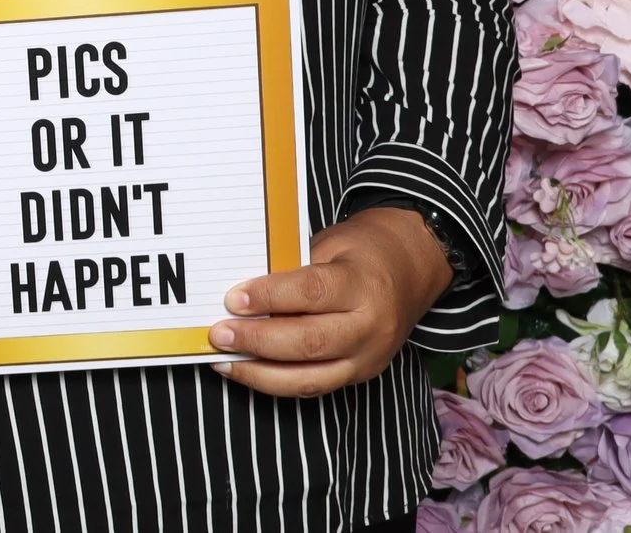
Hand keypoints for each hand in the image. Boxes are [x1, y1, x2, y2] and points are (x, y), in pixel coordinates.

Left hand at [209, 206, 453, 396]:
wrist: (410, 270)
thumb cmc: (360, 251)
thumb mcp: (329, 245)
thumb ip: (291, 268)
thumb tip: (241, 293)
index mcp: (362, 284)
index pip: (312, 292)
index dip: (269, 297)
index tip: (232, 299)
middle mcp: (371, 326)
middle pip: (310, 341)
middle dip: (258, 340)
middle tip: (220, 334)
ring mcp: (369, 357)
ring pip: (311, 377)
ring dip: (260, 372)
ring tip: (223, 360)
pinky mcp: (361, 374)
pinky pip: (315, 386)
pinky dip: (276, 382)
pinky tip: (247, 371)